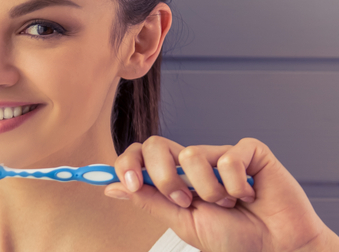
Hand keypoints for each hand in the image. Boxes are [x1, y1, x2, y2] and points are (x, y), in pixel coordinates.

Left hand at [107, 136, 338, 251]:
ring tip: (227, 204)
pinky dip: (236, 184)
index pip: (140, 155)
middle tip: (184, 202)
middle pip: (157, 145)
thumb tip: (111, 187)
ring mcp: (220, 155)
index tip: (127, 182)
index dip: (127, 163)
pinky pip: (229, 156)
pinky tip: (249, 196)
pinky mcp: (250, 152)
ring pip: (191, 154)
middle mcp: (194, 163)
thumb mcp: (182, 222)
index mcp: (174, 179)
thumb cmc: (233, 240)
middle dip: (164, 177)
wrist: (274, 249)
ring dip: (207, 189)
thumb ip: (149, 201)